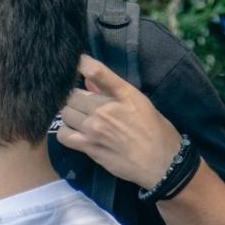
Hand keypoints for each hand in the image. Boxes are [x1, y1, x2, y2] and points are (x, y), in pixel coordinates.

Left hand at [56, 55, 181, 188]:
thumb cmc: (155, 130)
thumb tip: (87, 80)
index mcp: (124, 94)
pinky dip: (64, 132)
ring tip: (79, 119)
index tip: (77, 62)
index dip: (82, 63)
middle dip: (74, 99)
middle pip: (72, 96)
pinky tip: (73, 133)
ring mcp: (95, 128)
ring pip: (65, 113)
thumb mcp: (139, 103)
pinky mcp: (89, 146)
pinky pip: (63, 135)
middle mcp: (107, 109)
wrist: (162, 162)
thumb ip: (112, 90)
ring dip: (69, 115)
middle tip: (82, 105)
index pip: (98, 72)